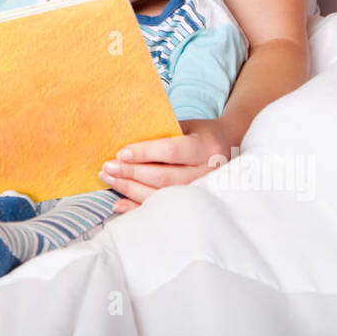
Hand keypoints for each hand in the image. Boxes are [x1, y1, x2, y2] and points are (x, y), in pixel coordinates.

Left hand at [98, 118, 234, 213]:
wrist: (228, 148)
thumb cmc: (200, 134)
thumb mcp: (188, 125)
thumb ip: (162, 132)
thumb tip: (125, 142)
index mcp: (207, 147)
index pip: (172, 151)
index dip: (145, 153)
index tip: (121, 153)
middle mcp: (208, 173)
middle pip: (164, 177)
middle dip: (132, 173)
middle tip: (108, 168)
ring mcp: (203, 193)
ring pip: (161, 196)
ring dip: (130, 190)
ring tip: (109, 180)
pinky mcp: (193, 205)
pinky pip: (162, 210)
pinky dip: (138, 208)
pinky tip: (119, 203)